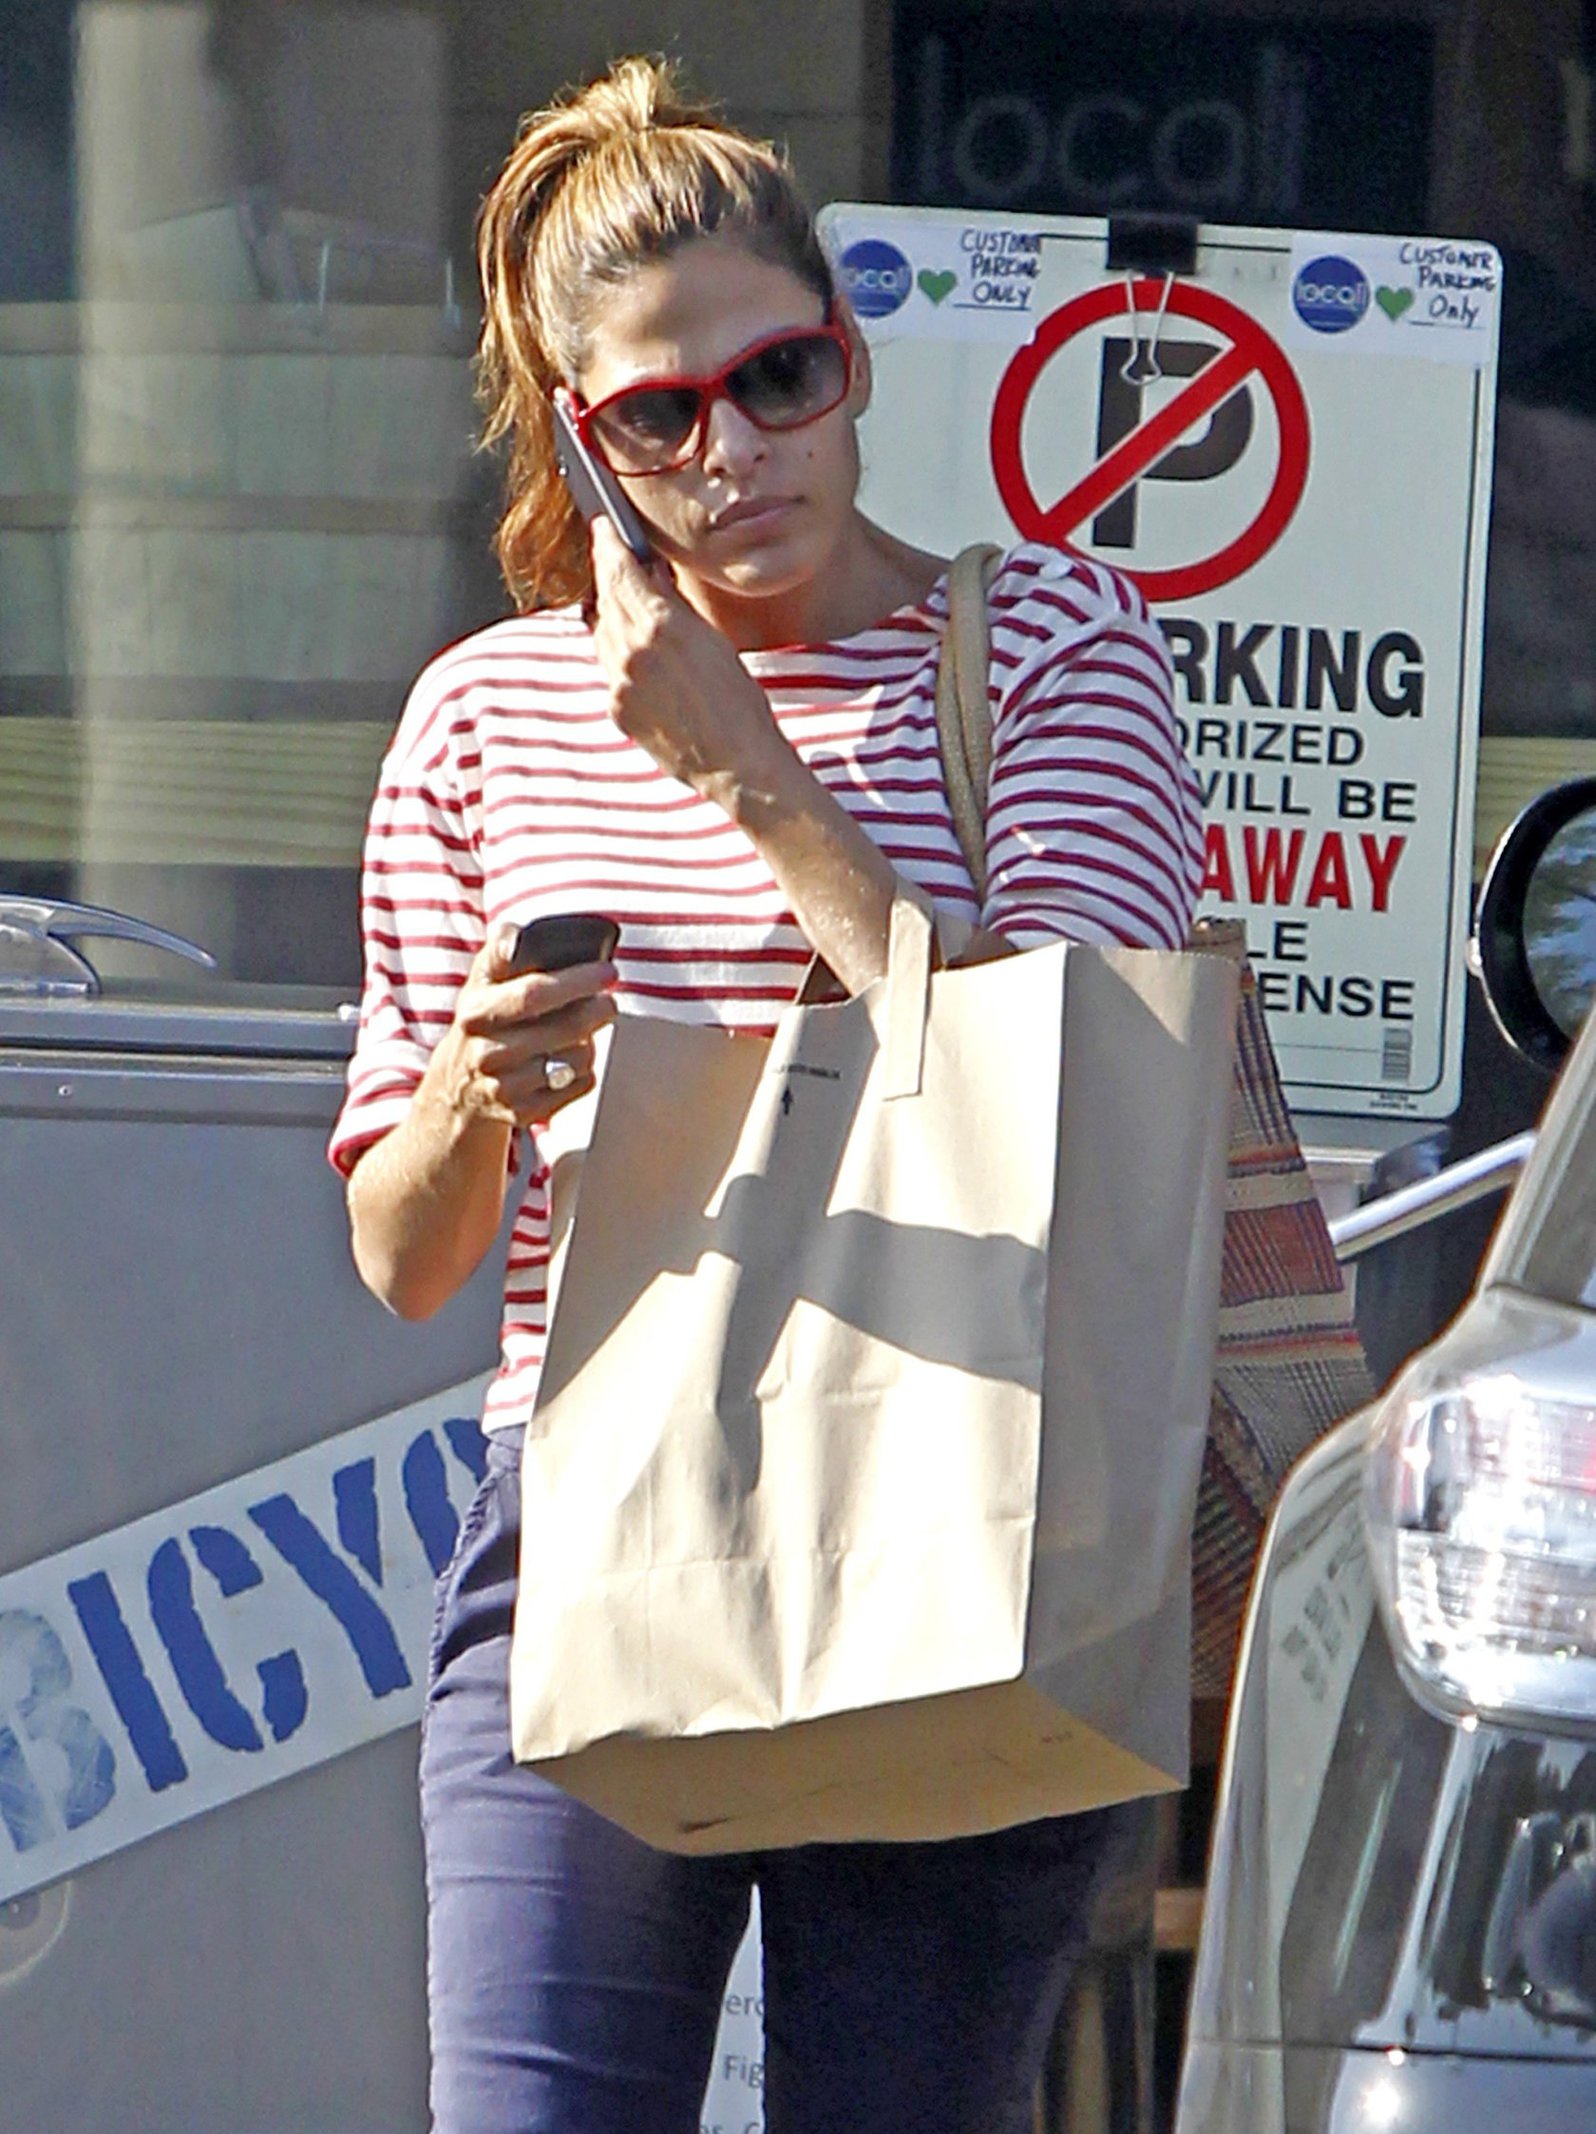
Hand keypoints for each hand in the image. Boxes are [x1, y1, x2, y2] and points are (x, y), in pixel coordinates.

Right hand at [425, 923, 617, 1129]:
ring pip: (574, 1060)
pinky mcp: (523, 1113)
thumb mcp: (482, 980)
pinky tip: (572, 1058)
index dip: (576, 981)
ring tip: (584, 1031)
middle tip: (609, 1002)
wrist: (459, 1083)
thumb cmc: (484, 1016)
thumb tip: (515, 936)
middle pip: (561, 1031)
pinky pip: (577, 1086)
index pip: (532, 994)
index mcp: (475, 1013)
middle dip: (595, 1012)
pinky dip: (585, 1070)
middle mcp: (485, 1054)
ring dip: (590, 1042)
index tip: (608, 971)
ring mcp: (503, 1088)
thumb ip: (499, 949)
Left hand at [588, 517, 786, 800]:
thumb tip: (652, 576)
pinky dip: (618, 652)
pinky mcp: (616, 708)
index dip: (607, 544)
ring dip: (613, 615)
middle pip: (605, 598)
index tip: (602, 526)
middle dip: (610, 576)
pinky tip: (639, 653)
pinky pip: (608, 667)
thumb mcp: (713, 641)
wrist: (737, 764)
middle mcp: (630, 651)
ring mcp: (618, 682)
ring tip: (632, 609)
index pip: (619, 570)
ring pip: (601, 632)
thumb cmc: (739, 703)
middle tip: (614, 559)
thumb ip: (675, 606)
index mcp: (660, 625)